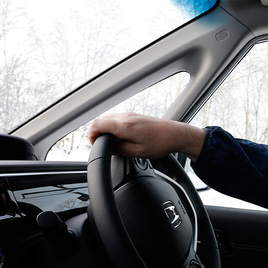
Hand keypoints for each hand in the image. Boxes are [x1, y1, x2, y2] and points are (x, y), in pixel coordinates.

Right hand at [88, 112, 206, 160]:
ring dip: (104, 129)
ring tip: (109, 142)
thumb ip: (119, 150)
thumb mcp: (137, 152)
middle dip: (96, 133)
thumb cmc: (161, 143)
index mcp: (124, 126)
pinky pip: (117, 118)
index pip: (97, 124)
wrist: (176, 134)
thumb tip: (108, 149)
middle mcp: (125, 116)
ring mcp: (130, 114)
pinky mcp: (134, 115)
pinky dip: (112, 126)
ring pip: (108, 118)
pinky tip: (118, 136)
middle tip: (100, 145)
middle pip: (100, 120)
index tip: (94, 145)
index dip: (90, 135)